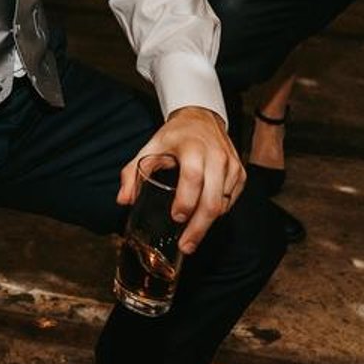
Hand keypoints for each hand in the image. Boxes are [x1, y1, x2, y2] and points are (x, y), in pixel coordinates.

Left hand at [116, 106, 242, 254]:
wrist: (201, 118)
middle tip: (186, 246)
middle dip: (199, 227)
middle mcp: (215, 156)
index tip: (176, 217)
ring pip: (224, 204)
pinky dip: (218, 213)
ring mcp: (231, 165)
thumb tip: (123, 201)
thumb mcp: (150, 148)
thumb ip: (133, 173)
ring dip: (207, 224)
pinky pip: (231, 201)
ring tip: (191, 237)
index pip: (193, 177)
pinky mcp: (240, 173)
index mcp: (192, 148)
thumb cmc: (173, 137)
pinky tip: (203, 218)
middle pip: (212, 199)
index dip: (186, 200)